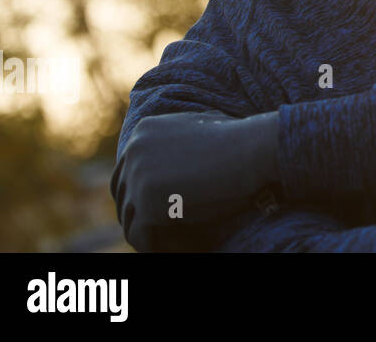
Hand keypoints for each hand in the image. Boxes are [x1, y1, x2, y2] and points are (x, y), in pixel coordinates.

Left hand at [111, 110, 279, 250]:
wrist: (252, 150)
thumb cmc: (237, 143)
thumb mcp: (199, 129)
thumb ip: (175, 142)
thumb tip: (172, 161)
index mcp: (143, 132)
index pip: (126, 172)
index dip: (141, 195)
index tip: (161, 212)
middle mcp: (133, 150)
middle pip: (122, 196)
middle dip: (142, 214)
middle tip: (165, 231)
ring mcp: (136, 176)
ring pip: (130, 219)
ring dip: (151, 232)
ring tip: (177, 241)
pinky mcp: (145, 202)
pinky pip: (139, 235)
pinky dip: (154, 246)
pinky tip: (181, 246)